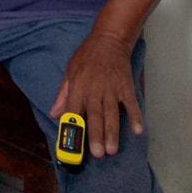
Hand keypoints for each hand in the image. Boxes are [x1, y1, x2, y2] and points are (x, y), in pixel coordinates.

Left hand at [49, 31, 142, 158]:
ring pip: (111, 113)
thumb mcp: (69, 70)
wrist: (108, 39)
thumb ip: (62, 94)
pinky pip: (130, 103)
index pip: (73, 109)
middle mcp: (94, 89)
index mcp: (78, 86)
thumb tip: (54, 113)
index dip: (73, 126)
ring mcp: (111, 88)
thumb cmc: (86, 56)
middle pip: (94, 115)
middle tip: (97, 153)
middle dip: (95, 135)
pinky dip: (134, 116)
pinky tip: (137, 130)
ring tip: (112, 149)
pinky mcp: (125, 86)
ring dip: (112, 132)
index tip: (72, 144)